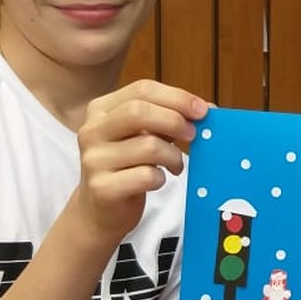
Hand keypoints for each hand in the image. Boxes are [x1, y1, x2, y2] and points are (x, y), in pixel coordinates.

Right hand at [73, 81, 206, 243]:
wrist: (101, 210)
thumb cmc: (128, 166)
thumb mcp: (142, 134)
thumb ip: (168, 118)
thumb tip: (208, 110)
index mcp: (101, 109)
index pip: (143, 89)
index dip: (177, 97)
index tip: (203, 110)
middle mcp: (92, 130)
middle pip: (139, 112)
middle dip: (175, 121)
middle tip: (193, 135)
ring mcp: (94, 160)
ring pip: (148, 146)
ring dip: (173, 156)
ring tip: (175, 164)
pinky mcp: (102, 188)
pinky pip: (146, 176)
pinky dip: (161, 178)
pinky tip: (158, 180)